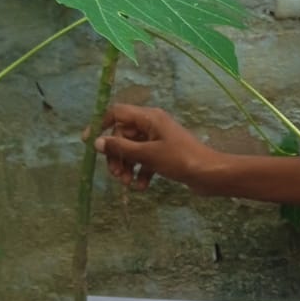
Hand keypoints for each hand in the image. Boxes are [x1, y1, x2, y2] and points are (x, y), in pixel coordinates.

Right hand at [91, 104, 214, 191]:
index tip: (89, 142)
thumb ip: (121, 147)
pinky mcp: (164, 155)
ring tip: (127, 183)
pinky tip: (142, 187)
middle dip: (116, 155)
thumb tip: (97, 142)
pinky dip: (141, 173)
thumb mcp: (148, 154)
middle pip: (122, 135)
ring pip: (132, 150)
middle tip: (115, 174)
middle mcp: (152, 125)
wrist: (210, 175)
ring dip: (127, 167)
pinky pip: (145, 160)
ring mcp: (158, 140)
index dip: (100, 125)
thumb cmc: (181, 160)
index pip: (117, 113)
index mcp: (149, 117)